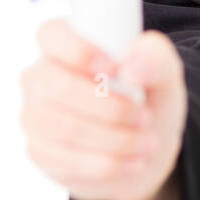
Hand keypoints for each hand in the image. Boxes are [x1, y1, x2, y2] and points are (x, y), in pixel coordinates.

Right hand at [20, 20, 187, 199]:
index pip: (52, 35)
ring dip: (117, 140)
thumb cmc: (147, 94)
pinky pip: (69, 161)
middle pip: (59, 88)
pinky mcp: (40, 151)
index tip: (114, 68)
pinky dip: (110, 164)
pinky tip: (134, 162)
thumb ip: (155, 57)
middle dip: (111, 108)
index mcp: (66, 44)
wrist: (144, 142)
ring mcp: (35, 115)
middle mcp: (41, 77)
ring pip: (67, 129)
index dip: (80, 51)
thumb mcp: (164, 71)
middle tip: (145, 117)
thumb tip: (132, 66)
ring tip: (149, 142)